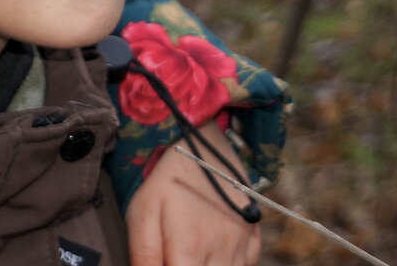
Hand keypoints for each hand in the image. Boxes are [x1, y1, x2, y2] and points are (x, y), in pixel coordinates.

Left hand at [125, 122, 259, 265]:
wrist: (202, 144)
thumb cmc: (166, 179)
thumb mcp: (142, 213)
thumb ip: (144, 257)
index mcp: (191, 251)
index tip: (167, 258)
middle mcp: (223, 255)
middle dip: (188, 265)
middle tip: (176, 249)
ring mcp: (243, 248)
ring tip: (192, 246)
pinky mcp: (254, 240)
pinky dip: (228, 264)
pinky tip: (211, 248)